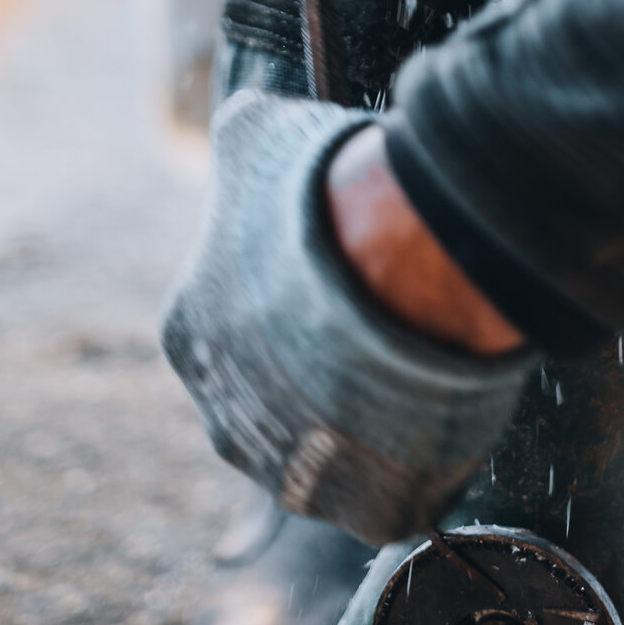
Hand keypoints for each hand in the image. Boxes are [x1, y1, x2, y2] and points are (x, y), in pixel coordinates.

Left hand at [160, 92, 534, 543]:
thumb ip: (241, 133)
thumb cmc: (319, 202)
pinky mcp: (364, 509)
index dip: (282, 295)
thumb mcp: (257, 134)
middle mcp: (224, 415)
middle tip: (376, 313)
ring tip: (411, 351)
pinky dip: (410, 457)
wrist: (401, 268)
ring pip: (323, 444)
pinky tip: (434, 401)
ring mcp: (290, 472)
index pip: (224, 320)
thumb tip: (241, 115)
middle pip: (268, 392)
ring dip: (360, 411)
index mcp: (189, 332)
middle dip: (316, 361)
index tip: (330, 271)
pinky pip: (383, 489)